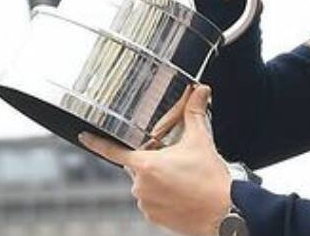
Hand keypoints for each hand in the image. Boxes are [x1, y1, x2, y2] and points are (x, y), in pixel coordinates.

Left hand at [79, 85, 231, 235]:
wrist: (225, 213)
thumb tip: (199, 92)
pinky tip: (180, 193)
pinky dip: (162, 196)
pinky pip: (151, 201)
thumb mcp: (200, 141)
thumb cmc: (211, 181)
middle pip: (137, 165)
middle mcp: (141, 186)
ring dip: (157, 179)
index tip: (84, 136)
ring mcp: (146, 204)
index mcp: (146, 165)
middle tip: (174, 160)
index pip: (113, 150)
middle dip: (152, 160)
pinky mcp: (154, 218)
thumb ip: (195, 113)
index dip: (96, 142)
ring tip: (181, 179)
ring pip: (145, 184)